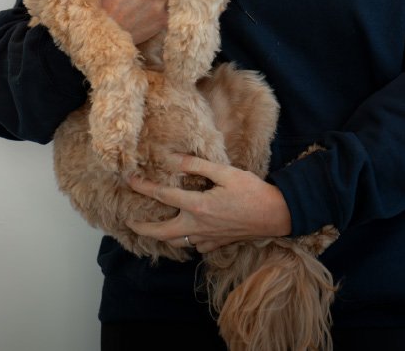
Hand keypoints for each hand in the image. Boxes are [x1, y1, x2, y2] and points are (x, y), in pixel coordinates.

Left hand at [126, 154, 291, 252]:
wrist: (275, 215)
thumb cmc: (252, 191)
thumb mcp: (225, 172)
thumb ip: (197, 167)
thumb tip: (174, 160)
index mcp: (198, 206)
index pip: (163, 196)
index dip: (143, 187)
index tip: (129, 180)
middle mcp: (197, 226)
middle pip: (161, 232)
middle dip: (142, 227)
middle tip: (129, 221)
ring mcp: (206, 238)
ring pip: (176, 241)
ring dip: (161, 236)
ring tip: (153, 228)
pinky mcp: (216, 244)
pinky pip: (193, 245)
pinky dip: (184, 240)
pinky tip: (185, 232)